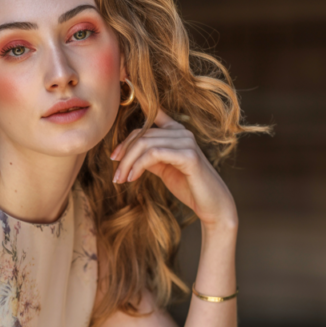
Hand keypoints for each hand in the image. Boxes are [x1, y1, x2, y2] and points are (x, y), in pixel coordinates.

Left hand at [111, 107, 237, 230]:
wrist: (210, 204)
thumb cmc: (187, 186)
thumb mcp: (163, 168)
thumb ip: (149, 157)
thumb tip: (126, 153)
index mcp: (176, 131)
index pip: (147, 123)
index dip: (128, 134)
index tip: (115, 152)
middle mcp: (182, 132)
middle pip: (142, 135)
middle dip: (124, 155)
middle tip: (115, 176)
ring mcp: (186, 142)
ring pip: (145, 144)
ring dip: (128, 163)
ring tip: (121, 180)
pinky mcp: (188, 156)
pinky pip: (154, 154)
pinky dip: (139, 165)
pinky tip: (132, 178)